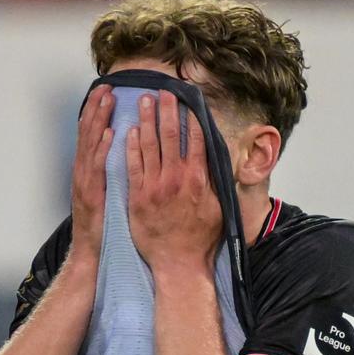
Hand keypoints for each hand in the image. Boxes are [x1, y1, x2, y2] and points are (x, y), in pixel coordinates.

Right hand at [70, 84, 116, 256]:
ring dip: (99, 120)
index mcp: (87, 172)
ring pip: (91, 145)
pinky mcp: (92, 194)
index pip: (90, 136)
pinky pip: (98, 167)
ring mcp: (85, 183)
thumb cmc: (102, 228)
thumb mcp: (104, 197)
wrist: (90, 254)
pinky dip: (102, 148)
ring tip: (107, 99)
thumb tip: (119, 157)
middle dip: (96, 109)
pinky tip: (110, 132)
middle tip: (106, 87)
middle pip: (87, 134)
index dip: (96, 113)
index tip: (106, 92)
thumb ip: (108, 176)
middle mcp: (82, 174)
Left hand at [127, 90, 222, 273]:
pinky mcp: (137, 197)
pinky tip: (130, 131)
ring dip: (147, 120)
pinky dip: (132, 147)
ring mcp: (155, 187)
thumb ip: (218, 181)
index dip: (193, 115)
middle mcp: (177, 178)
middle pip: (171, 135)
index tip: (190, 98)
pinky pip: (132, 166)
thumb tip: (222, 161)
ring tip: (144, 101)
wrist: (177, 263)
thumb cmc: (200, 238)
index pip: (197, 138)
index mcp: (199, 178)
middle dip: (167, 110)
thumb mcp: (219, 207)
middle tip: (164, 91)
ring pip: (150, 146)